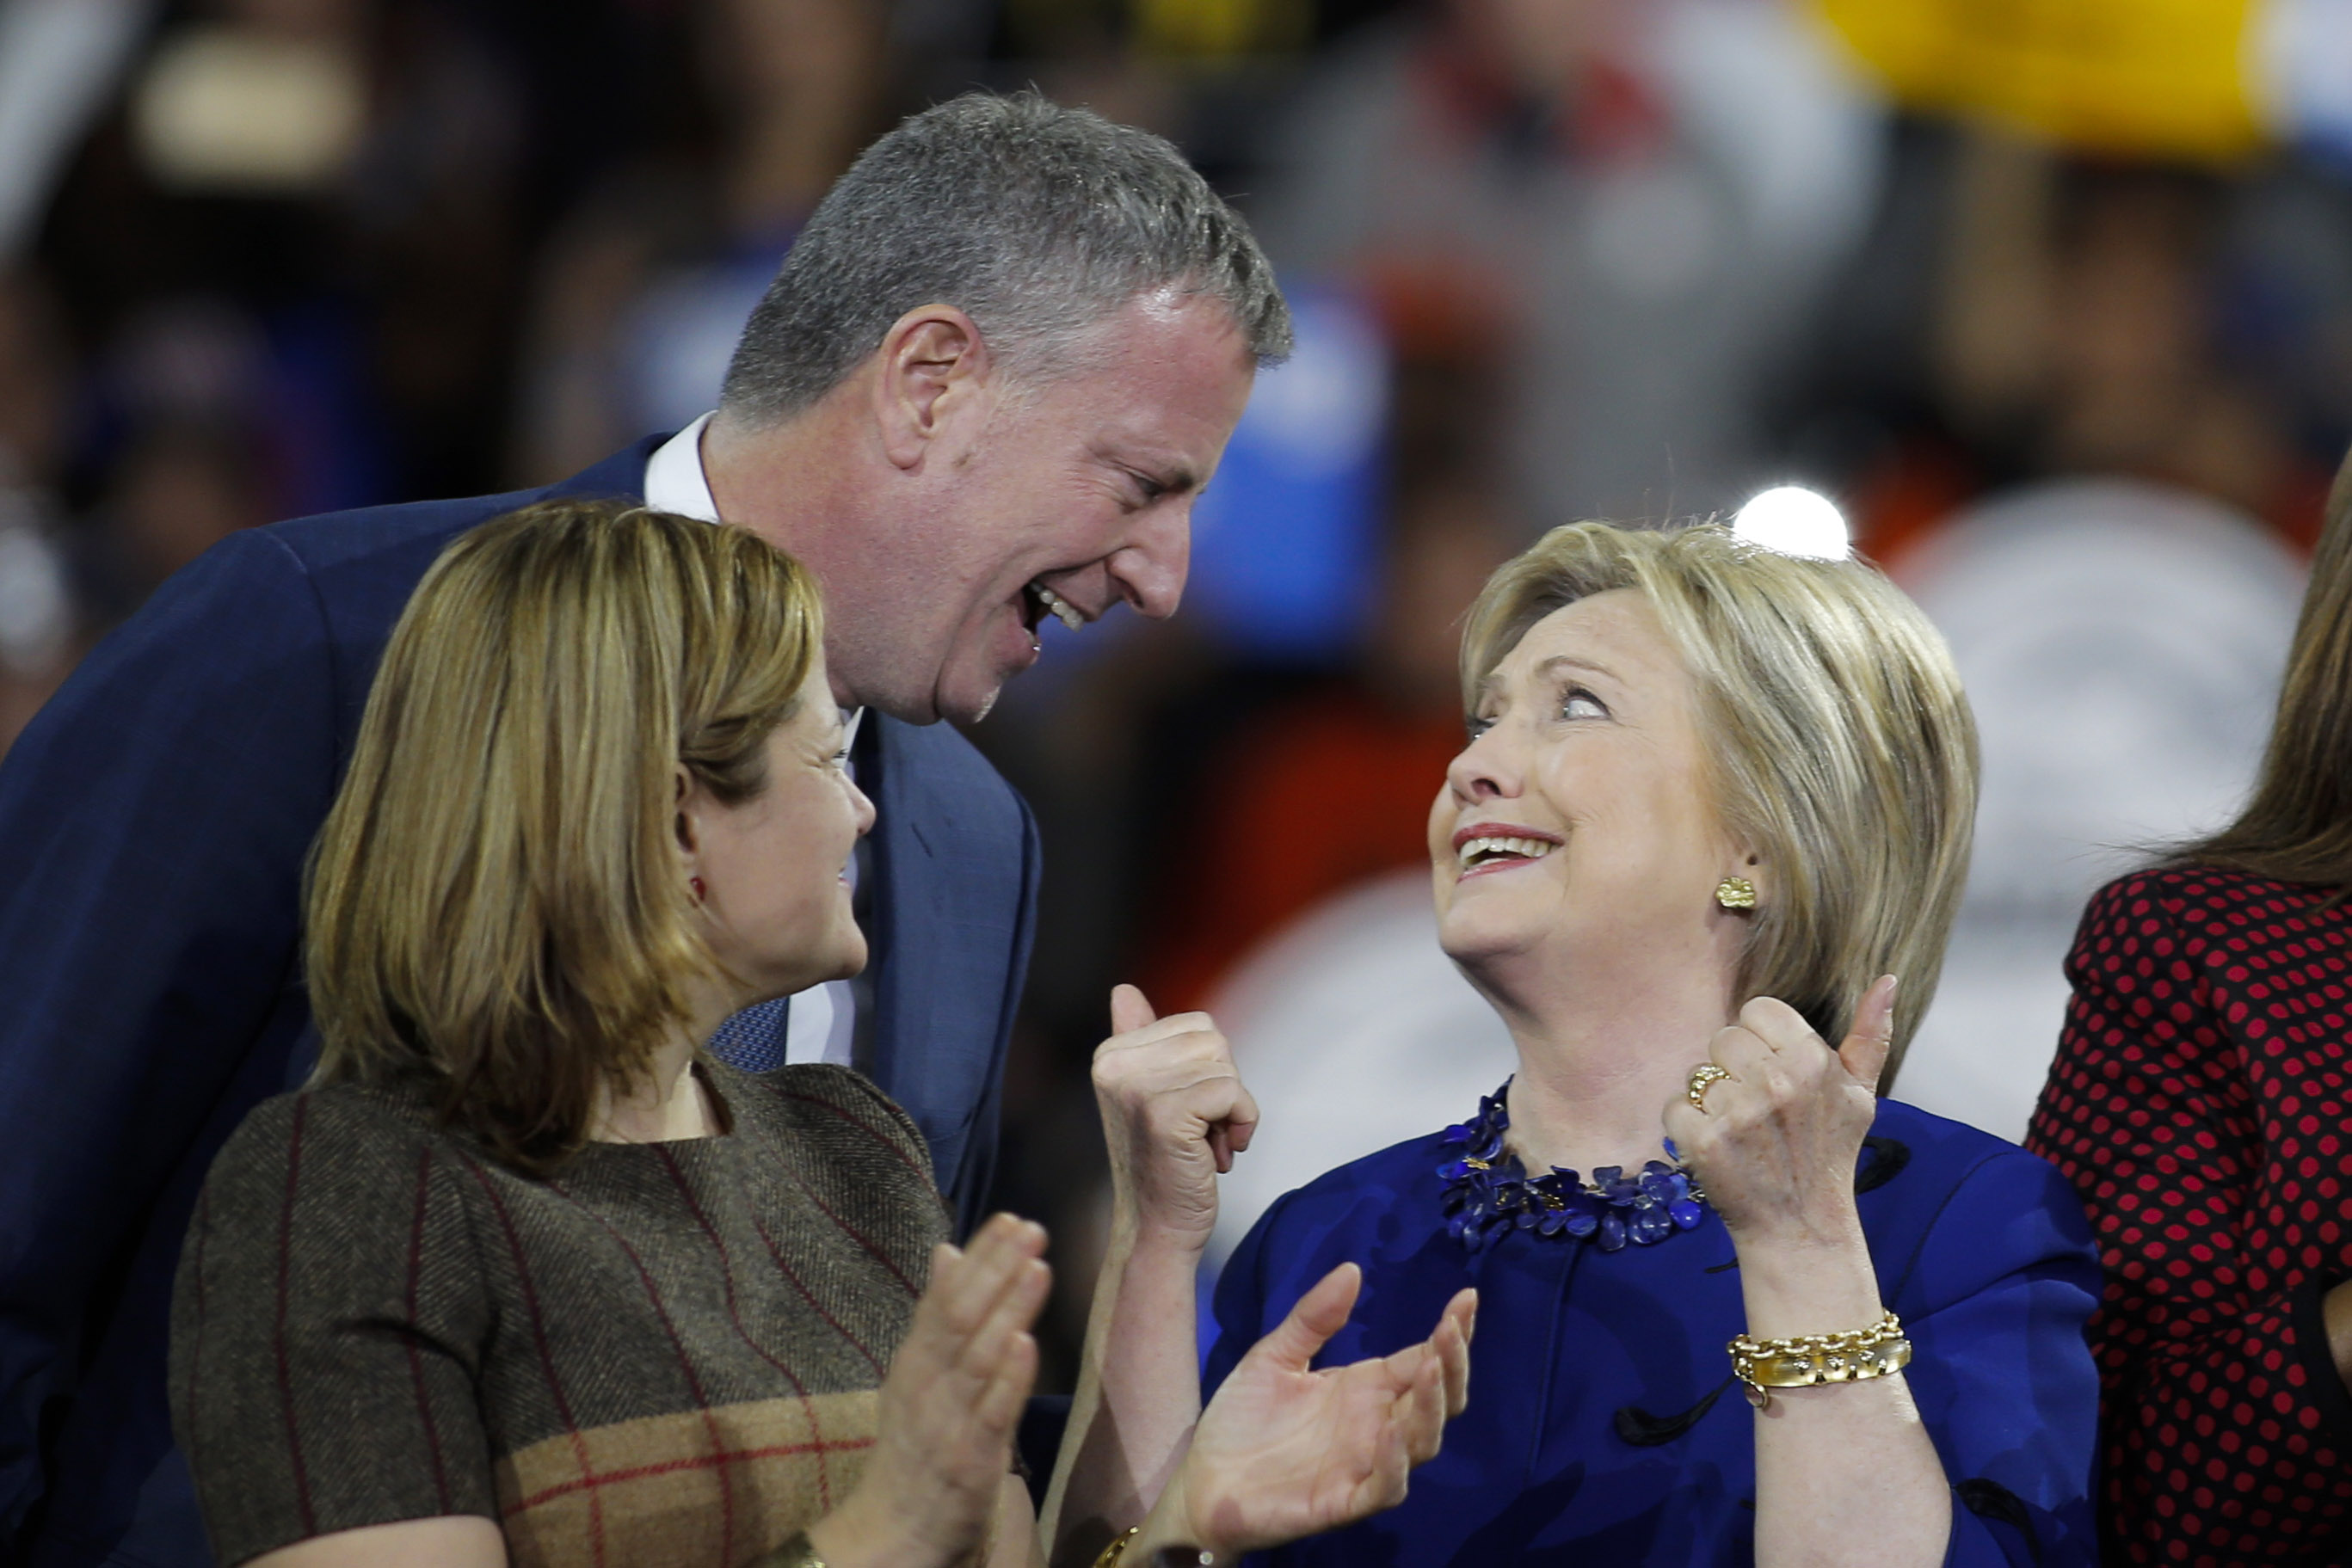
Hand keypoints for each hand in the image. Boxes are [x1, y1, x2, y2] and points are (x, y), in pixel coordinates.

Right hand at [809, 1214, 1048, 1567]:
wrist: (892, 1530)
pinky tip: (1024, 1343)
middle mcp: (927, 1381)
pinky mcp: (970, 1457)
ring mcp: (947, 1419)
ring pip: (978, 1356)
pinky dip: (1007, 1377)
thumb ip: (935, 1312)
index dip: (980, 1256)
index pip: (945, 1295)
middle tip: (1032, 1230)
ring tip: (1036, 1268)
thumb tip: (948, 1250)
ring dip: (1008, 1310)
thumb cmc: (913, 1445)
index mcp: (915, 1357)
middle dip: (997, 1270)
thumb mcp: (915, 1372)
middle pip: (960, 1316)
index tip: (1012, 1218)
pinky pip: (990, 1413)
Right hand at [1093, 984, 1259, 1251]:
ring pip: (1226, 1066)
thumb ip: (1139, 1039)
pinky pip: (1233, 1093)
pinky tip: (1218, 1154)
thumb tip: (1123, 990)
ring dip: (1232, 1110)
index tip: (1189, 1113)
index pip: (1196, 1025)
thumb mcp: (1150, 1094)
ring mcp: (1137, 1089)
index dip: (1209, 1071)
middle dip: (1223, 1087)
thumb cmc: (1164, 1163)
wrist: (1157, 1228)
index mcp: (1111, 1053)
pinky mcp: (1165, 1115)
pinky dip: (1242, 1124)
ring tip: (1205, 1144)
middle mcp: (1115, 1064)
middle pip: (1214, 1040)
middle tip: (1200, 1132)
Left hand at [1136, 1264, 1476, 1556]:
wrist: (1203, 1480)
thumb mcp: (1274, 1356)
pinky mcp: (1345, 1501)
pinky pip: (1385, 1487)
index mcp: (1366, 1388)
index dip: (1450, 1332)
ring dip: (1431, 1407)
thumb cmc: (1242, 1420)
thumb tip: (1352, 1268)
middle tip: (1452, 1329)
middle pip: (1436, 1398)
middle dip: (1452, 1364)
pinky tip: (1392, 1433)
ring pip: (1422, 1441)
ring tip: (1430, 1368)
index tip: (1466, 1297)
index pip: (1423, 1358)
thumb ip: (1313, 1318)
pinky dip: (1396, 1463)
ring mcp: (1366, 1465)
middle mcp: (1377, 1425)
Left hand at [1660, 976, 1897, 1250]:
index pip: (1758, 1010)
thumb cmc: (1828, 1155)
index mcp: (1813, 1060)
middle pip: (1724, 1038)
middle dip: (1735, 1070)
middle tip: (1758, 1110)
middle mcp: (1777, 1081)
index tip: (1774, 1075)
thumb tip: (1888, 980)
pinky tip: (1717, 1147)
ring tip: (1741, 1132)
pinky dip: (1688, 1127)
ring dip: (1712, 1101)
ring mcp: (1739, 1113)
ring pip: (1698, 1073)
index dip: (1761, 1041)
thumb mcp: (1861, 1095)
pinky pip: (1675, 1107)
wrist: (1800, 1227)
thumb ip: (1871, 1035)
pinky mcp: (1704, 1142)